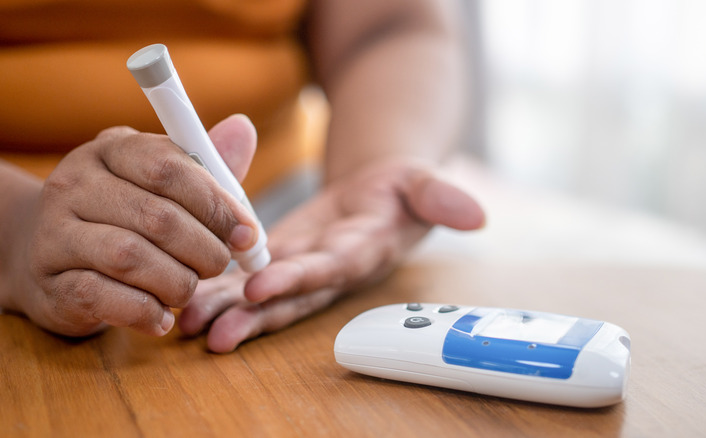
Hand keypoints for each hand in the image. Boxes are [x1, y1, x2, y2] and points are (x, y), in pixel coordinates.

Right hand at [9, 115, 259, 336]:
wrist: (49, 258)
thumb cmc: (128, 217)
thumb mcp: (167, 186)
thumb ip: (209, 168)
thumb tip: (244, 128)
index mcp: (111, 149)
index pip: (169, 167)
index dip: (216, 203)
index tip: (247, 233)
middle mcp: (74, 184)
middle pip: (157, 216)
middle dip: (204, 248)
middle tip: (220, 265)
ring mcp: (54, 233)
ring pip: (129, 258)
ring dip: (176, 281)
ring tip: (188, 289)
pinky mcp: (49, 283)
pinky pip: (102, 296)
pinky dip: (144, 311)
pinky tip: (162, 317)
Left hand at [179, 159, 485, 351]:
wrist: (380, 198)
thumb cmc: (401, 189)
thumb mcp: (422, 183)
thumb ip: (441, 196)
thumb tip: (477, 215)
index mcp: (362, 250)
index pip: (330, 268)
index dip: (298, 278)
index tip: (262, 285)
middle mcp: (329, 270)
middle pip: (290, 296)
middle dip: (253, 316)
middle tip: (213, 333)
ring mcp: (303, 269)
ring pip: (264, 297)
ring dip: (227, 310)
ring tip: (187, 324)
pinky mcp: (282, 261)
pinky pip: (248, 280)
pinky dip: (218, 290)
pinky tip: (184, 300)